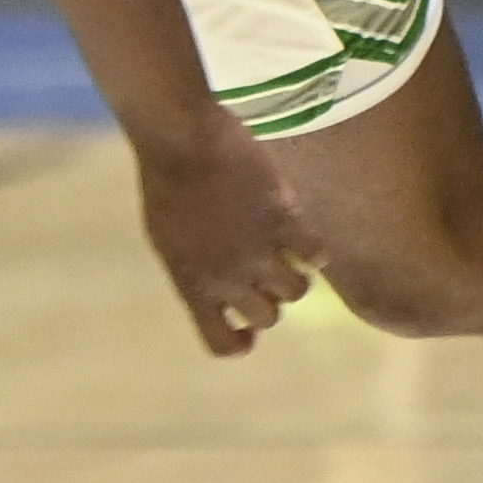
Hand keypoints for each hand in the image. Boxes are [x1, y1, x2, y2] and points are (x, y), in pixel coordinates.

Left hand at [138, 111, 321, 357]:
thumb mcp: (167, 240)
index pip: (223, 344)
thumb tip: (220, 294)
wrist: (180, 138)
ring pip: (296, 291)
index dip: (241, 339)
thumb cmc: (166, 182)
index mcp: (193, 286)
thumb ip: (196, 272)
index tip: (248, 325)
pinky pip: (316, 255)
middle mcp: (228, 278)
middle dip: (268, 299)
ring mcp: (258, 251)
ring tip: (286, 251)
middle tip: (265, 272)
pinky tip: (302, 233)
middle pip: (268, 317)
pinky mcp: (283, 220)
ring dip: (294, 276)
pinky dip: (314, 250)